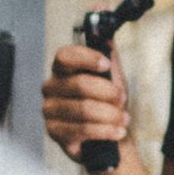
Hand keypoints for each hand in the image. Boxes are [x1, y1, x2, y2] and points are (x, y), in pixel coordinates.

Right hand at [42, 42, 131, 165]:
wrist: (106, 135)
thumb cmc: (105, 103)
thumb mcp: (112, 78)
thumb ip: (109, 57)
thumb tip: (108, 40)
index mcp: (62, 69)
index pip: (65, 56)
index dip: (86, 59)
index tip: (106, 65)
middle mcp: (50, 87)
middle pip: (80, 84)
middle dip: (108, 92)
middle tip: (122, 99)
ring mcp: (49, 110)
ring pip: (84, 109)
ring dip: (110, 115)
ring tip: (124, 119)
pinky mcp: (54, 132)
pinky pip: (83, 130)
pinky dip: (105, 131)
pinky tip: (117, 131)